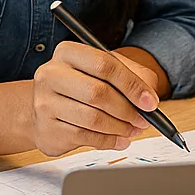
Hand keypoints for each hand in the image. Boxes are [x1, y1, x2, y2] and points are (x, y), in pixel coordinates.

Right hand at [31, 42, 155, 156]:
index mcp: (68, 52)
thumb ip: (131, 76)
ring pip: (93, 118)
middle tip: (143, 120)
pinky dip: (108, 141)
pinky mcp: (47, 129)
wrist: (44, 109)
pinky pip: (85, 137)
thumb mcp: (104, 71)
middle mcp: (51, 74)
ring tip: (132, 130)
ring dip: (120, 128)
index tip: (149, 101)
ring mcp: (45, 103)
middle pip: (98, 92)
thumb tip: (149, 97)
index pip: (104, 64)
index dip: (131, 84)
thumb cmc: (79, 87)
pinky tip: (119, 140)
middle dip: (127, 110)